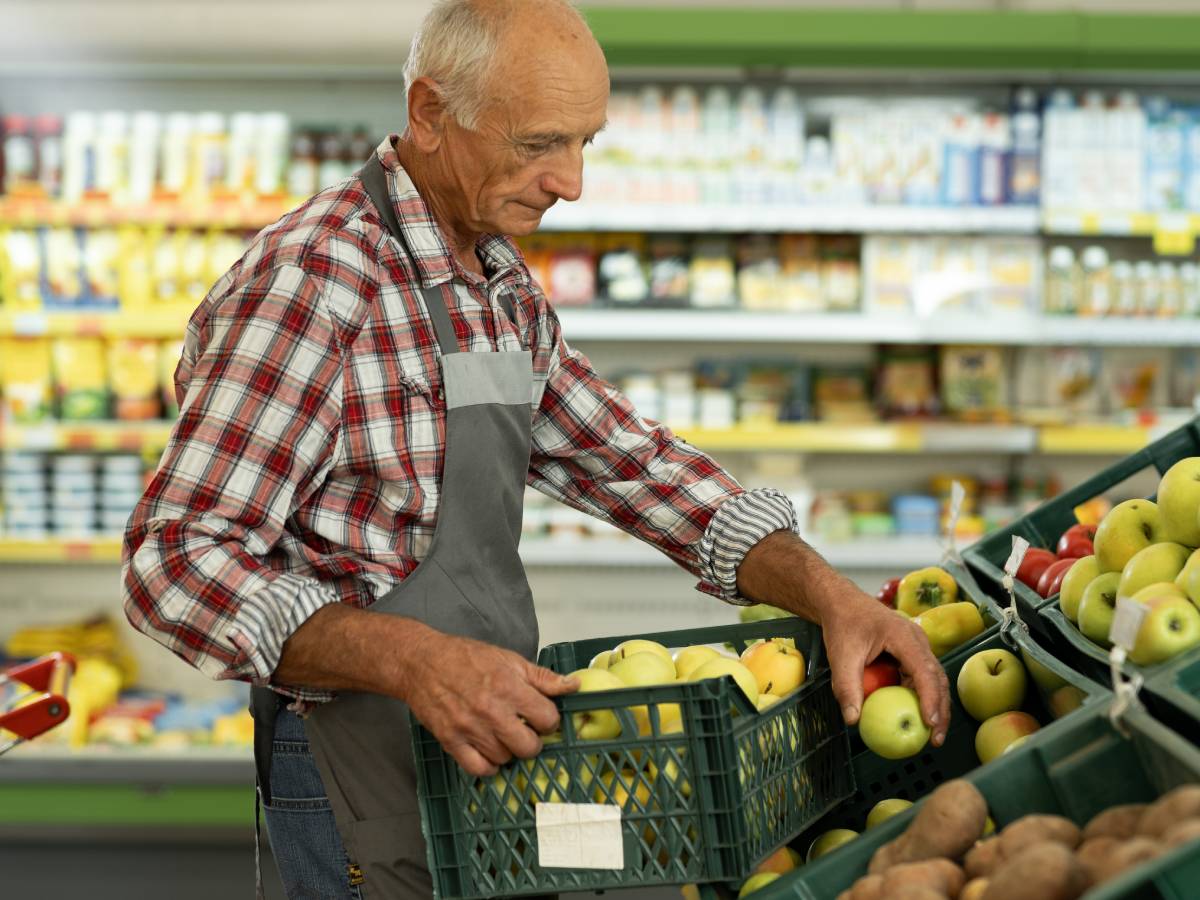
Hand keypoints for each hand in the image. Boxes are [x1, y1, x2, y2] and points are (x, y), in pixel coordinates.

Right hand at [402, 629, 579, 776]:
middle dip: (532, 740)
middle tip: (524, 730)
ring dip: (509, 750)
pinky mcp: (451, 741)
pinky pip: (479, 769)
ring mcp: (470, 728)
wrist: (422, 663)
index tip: (541, 716)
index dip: (549, 720)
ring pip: (505, 758)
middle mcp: (491, 710)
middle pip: (529, 746)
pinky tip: (489, 751)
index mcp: (509, 687)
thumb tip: (573, 686)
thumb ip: (542, 677)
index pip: (547, 719)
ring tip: (502, 735)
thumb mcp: (508, 659)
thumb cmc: (465, 658)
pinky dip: (488, 765)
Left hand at [820, 590, 949, 746]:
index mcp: (904, 637)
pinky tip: (916, 716)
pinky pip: (921, 676)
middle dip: (941, 709)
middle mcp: (917, 640)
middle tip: (935, 739)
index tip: (929, 722)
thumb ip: (846, 686)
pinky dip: (923, 696)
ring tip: (932, 734)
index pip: (924, 670)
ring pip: (934, 678)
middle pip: (937, 678)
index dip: (930, 698)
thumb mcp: (841, 656)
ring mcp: (916, 646)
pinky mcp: (910, 652)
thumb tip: (853, 721)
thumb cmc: (842, 623)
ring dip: (936, 705)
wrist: (841, 602)